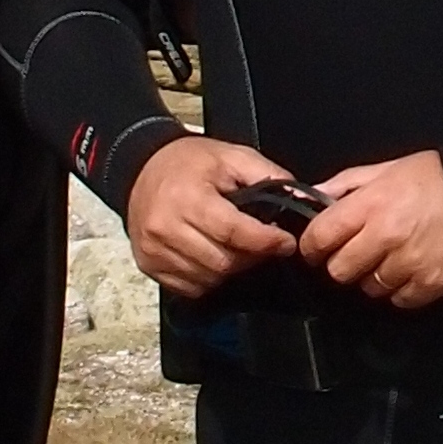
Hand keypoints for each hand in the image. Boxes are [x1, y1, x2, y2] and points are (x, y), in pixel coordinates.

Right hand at [123, 133, 302, 298]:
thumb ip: (268, 175)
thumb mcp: (232, 156)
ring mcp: (154, 250)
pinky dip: (209, 278)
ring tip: (238, 248)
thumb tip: (300, 197)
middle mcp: (166, 227)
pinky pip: (189, 287)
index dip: (266, 241)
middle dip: (251, 257)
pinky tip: (215, 257)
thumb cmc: (190, 163)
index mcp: (188, 198)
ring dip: (231, 269)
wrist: (142, 168)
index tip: (286, 243)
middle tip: (263, 245)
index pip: (233, 232)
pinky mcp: (149, 265)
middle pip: (222, 261)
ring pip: (208, 278)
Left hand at [301, 150, 442, 308]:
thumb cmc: (436, 179)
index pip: (319, 238)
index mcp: (370, 205)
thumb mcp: (387, 169)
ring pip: (369, 288)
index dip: (313, 245)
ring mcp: (409, 264)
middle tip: (359, 252)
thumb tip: (313, 196)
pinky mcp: (430, 284)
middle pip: (339, 271)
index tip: (318, 247)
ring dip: (374, 276)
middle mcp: (385, 237)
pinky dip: (401, 288)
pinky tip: (411, 268)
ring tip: (392, 257)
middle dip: (344, 263)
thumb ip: (346, 184)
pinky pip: (399, 299)